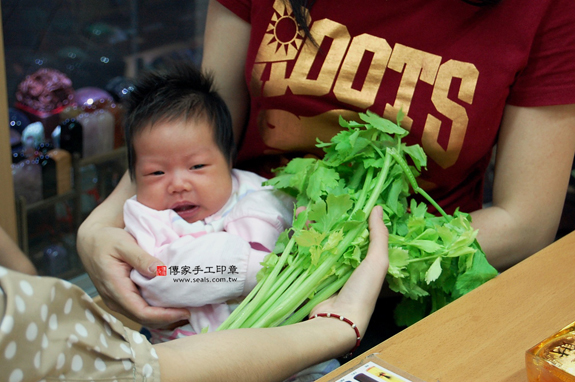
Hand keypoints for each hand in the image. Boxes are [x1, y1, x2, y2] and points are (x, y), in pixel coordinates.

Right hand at [77, 224, 189, 327]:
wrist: (91, 241)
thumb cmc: (107, 240)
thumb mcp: (124, 243)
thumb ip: (141, 257)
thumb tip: (160, 271)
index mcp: (115, 288)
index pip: (142, 312)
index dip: (164, 316)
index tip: (184, 312)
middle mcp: (115, 300)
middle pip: (144, 319)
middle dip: (168, 319)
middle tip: (191, 312)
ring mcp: (118, 301)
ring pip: (143, 317)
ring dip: (164, 317)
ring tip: (185, 310)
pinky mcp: (122, 298)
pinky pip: (140, 310)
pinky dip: (157, 311)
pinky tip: (171, 305)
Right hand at [310, 205, 388, 337]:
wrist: (338, 321)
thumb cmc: (362, 292)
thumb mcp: (377, 262)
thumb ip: (378, 236)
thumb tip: (378, 208)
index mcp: (362, 258)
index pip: (356, 231)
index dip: (349, 214)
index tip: (341, 198)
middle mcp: (344, 261)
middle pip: (334, 233)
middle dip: (325, 217)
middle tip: (317, 202)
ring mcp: (325, 267)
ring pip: (317, 239)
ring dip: (309, 225)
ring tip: (302, 210)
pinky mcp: (309, 273)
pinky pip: (303, 252)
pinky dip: (298, 240)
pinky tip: (294, 227)